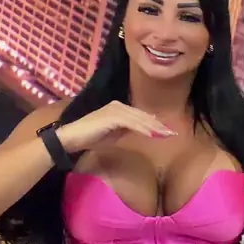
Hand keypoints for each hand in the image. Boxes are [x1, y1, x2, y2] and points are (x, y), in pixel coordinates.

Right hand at [57, 101, 176, 153]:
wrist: (72, 138)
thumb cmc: (91, 137)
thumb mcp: (113, 134)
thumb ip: (127, 130)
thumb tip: (144, 130)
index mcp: (119, 108)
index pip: (140, 116)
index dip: (154, 124)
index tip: (167, 132)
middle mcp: (118, 105)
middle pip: (143, 116)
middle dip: (158, 126)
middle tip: (172, 134)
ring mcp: (115, 109)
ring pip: (139, 119)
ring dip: (154, 128)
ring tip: (166, 135)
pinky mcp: (112, 116)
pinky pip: (132, 123)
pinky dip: (144, 129)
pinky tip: (153, 135)